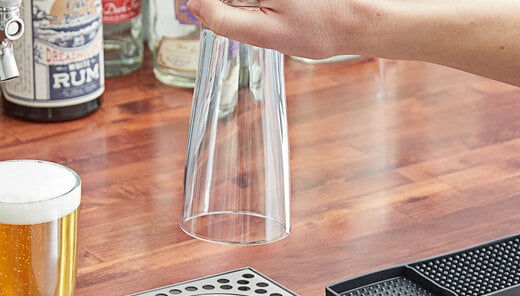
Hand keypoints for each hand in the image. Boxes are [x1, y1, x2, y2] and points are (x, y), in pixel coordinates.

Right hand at [186, 0, 354, 59]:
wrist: (359, 19)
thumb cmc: (318, 29)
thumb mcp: (264, 33)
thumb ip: (224, 19)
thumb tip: (194, 4)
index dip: (204, 4)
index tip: (199, 10)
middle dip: (223, 6)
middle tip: (216, 13)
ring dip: (240, 7)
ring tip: (252, 16)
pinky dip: (254, 5)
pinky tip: (267, 12)